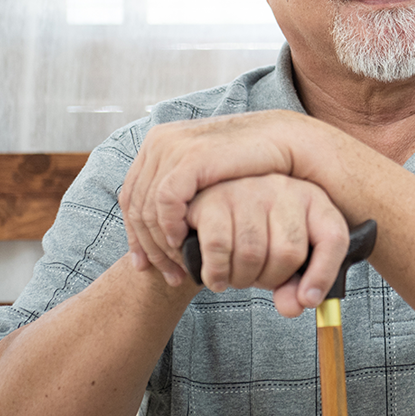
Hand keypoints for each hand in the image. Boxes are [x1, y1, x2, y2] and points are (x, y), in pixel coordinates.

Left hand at [117, 112, 304, 284]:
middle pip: (135, 205)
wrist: (282, 140)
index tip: (144, 266)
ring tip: (179, 270)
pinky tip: (183, 244)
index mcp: (159, 142)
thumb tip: (161, 220)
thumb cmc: (250, 163)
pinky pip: (166, 202)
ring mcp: (173, 146)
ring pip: (147, 208)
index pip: (131, 196)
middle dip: (148, 247)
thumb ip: (182, 190)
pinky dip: (170, 227)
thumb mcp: (206, 175)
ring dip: (160, 246)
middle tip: (166, 275)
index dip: (135, 235)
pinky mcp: (191, 156)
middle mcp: (159, 140)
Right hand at [185, 175, 349, 316]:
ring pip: (253, 254)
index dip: (323, 275)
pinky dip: (217, 272)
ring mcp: (249, 191)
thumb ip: (295, 285)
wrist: (210, 209)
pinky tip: (218, 275)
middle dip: (271, 279)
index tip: (308, 299)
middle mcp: (284, 189)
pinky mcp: (214, 201)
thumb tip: (293, 306)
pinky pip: (219, 248)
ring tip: (238, 274)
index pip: (333, 237)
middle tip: (259, 278)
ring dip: (242, 279)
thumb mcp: (284, 257)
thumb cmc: (255, 232)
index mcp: (312, 200)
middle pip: (289, 253)